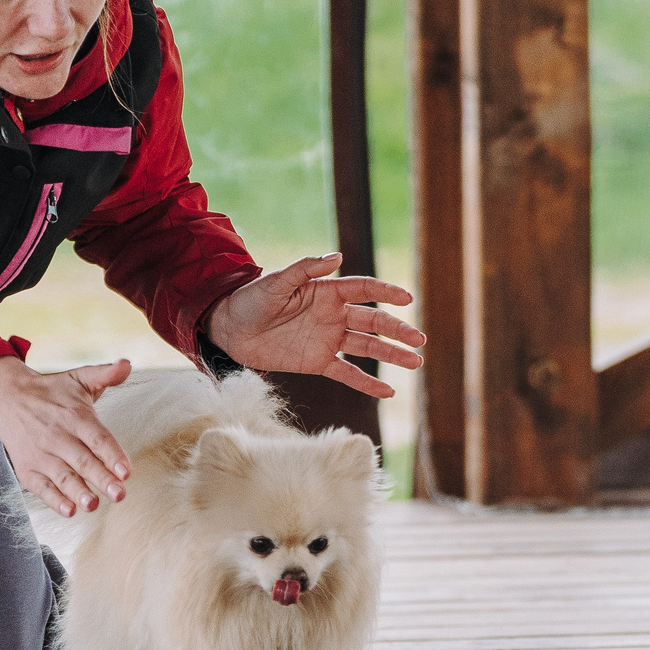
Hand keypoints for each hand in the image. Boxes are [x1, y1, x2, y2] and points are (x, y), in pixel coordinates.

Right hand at [0, 355, 132, 517]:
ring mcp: (41, 454)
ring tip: (92, 504)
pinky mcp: (27, 468)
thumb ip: (105, 374)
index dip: (112, 454)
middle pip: (83, 461)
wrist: (5, 397)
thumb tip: (126, 364)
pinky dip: (54, 500)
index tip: (126, 471)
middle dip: (101, 478)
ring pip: (62, 476)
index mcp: (75, 416)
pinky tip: (69, 510)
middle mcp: (57, 436)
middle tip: (119, 494)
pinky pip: (41, 487)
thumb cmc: (50, 392)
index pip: (97, 438)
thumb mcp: (78, 378)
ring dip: (77, 492)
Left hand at [206, 254, 425, 399]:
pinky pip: (348, 374)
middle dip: (397, 330)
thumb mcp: (277, 281)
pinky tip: (388, 392)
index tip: (408, 299)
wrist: (230, 330)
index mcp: (327, 291)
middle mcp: (333, 315)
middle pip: (373, 321)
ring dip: (391, 355)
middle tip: (419, 340)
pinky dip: (367, 384)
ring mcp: (328, 340)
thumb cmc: (252, 299)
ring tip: (416, 363)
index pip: (364, 289)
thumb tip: (338, 256)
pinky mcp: (318, 362)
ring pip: (367, 347)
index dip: (386, 293)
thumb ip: (306, 269)